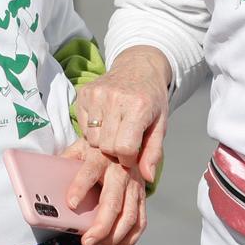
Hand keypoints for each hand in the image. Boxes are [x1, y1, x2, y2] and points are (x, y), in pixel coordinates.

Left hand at [60, 139, 146, 244]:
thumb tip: (42, 179)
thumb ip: (64, 162)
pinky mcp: (142, 196)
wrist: (123, 140)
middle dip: (101, 227)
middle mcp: (120, 172)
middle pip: (113, 203)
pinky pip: (140, 221)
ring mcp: (134, 185)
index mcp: (99, 158)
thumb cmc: (94, 149)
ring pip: (129, 216)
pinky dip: (129, 237)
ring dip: (113, 236)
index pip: (89, 173)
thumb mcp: (77, 149)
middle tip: (86, 242)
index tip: (70, 204)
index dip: (80, 188)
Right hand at [72, 48, 169, 186]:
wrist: (138, 67)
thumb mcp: (160, 125)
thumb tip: (148, 177)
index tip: (132, 155)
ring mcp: (97, 94)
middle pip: (106, 146)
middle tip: (123, 143)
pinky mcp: (84, 93)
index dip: (127, 158)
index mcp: (138, 106)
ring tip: (114, 131)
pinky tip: (105, 121)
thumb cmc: (151, 99)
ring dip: (102, 142)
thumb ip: (153, 152)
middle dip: (114, 152)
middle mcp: (115, 98)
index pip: (124, 148)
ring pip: (93, 139)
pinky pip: (84, 127)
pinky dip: (93, 131)